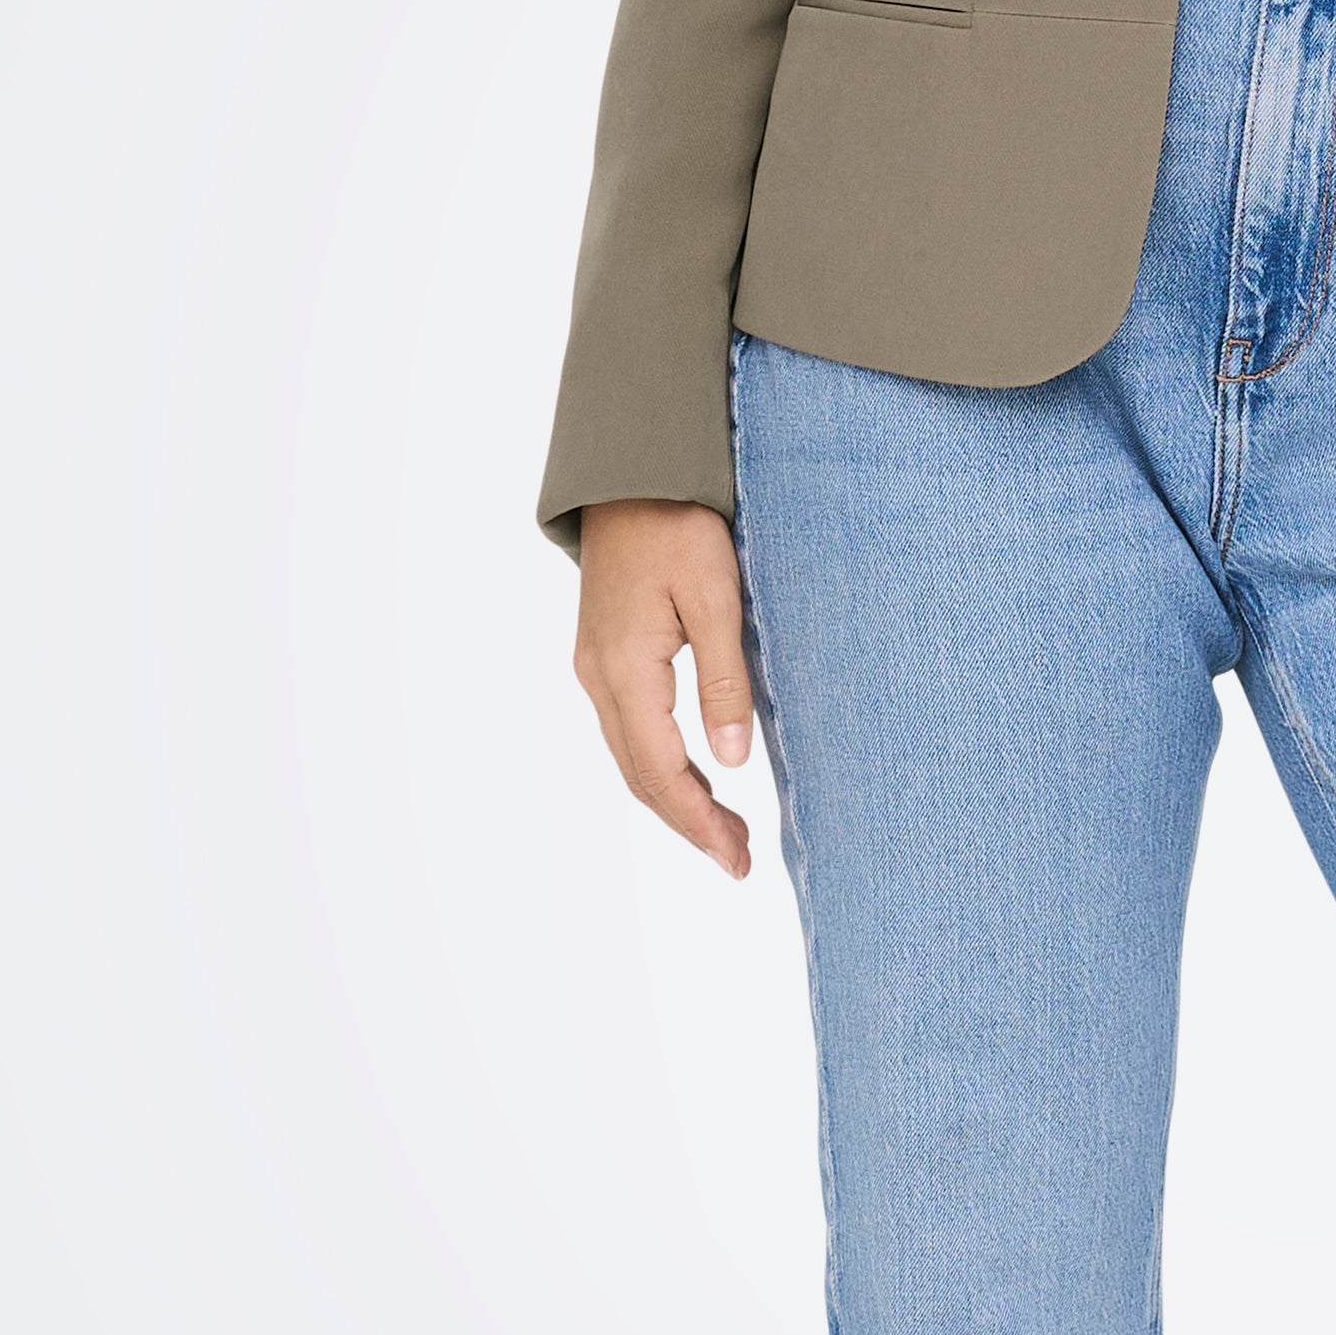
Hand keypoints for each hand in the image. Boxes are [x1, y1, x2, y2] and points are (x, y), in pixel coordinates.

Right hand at [574, 496, 756, 877]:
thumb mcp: (717, 598)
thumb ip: (723, 681)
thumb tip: (731, 762)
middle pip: (640, 775)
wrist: (630, 473)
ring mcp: (596, 667)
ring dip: (676, 798)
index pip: (661, 770)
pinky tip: (697, 775)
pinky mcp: (606, 655)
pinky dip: (663, 765)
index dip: (698, 821)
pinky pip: (631, 730)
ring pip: (632, 757)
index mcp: (624, 669)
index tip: (736, 859)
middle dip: (688, 823)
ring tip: (725, 832)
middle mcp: (599, 677)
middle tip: (738, 861)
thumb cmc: (679, 525)